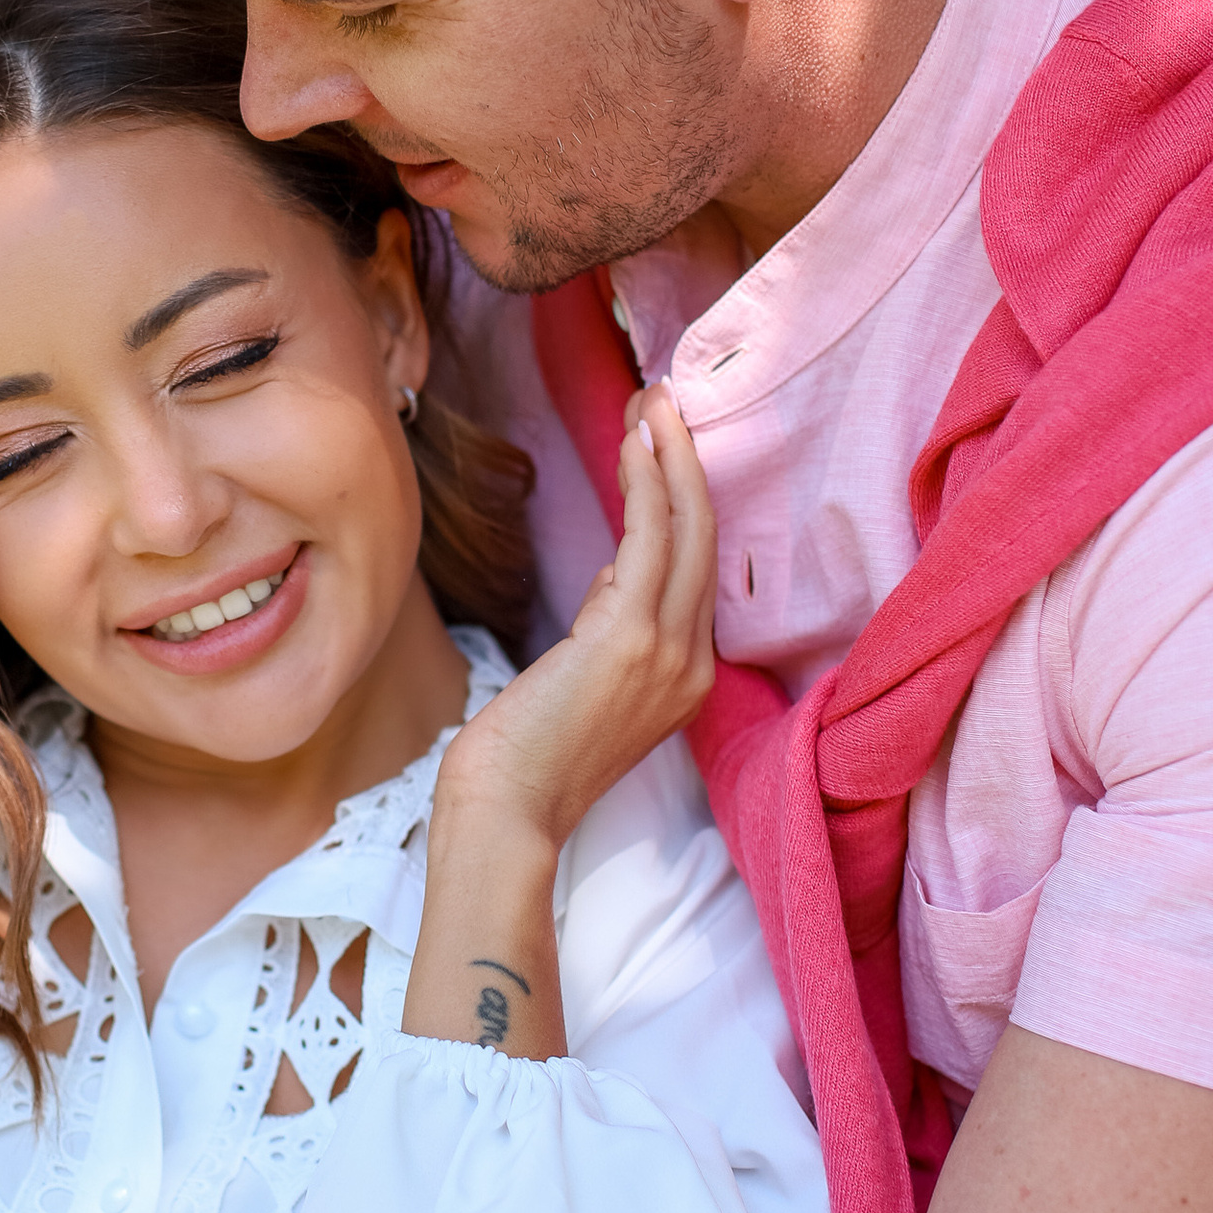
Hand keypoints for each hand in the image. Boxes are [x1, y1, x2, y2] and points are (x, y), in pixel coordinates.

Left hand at [439, 379, 715, 849]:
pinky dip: (647, 484)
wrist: (505, 812)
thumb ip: (612, 628)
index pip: (697, 573)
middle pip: (706, 541)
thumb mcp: (586, 682)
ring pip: (689, 531)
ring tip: (653, 401)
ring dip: (670, 457)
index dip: (685, 501)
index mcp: (687, 679)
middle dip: (688, 463)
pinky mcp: (631, 640)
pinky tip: (634, 443)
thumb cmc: (527, 755)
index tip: (664, 445)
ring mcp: (669, 654)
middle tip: (666, 400)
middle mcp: (693, 665)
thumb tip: (615, 574)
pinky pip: (651, 541)